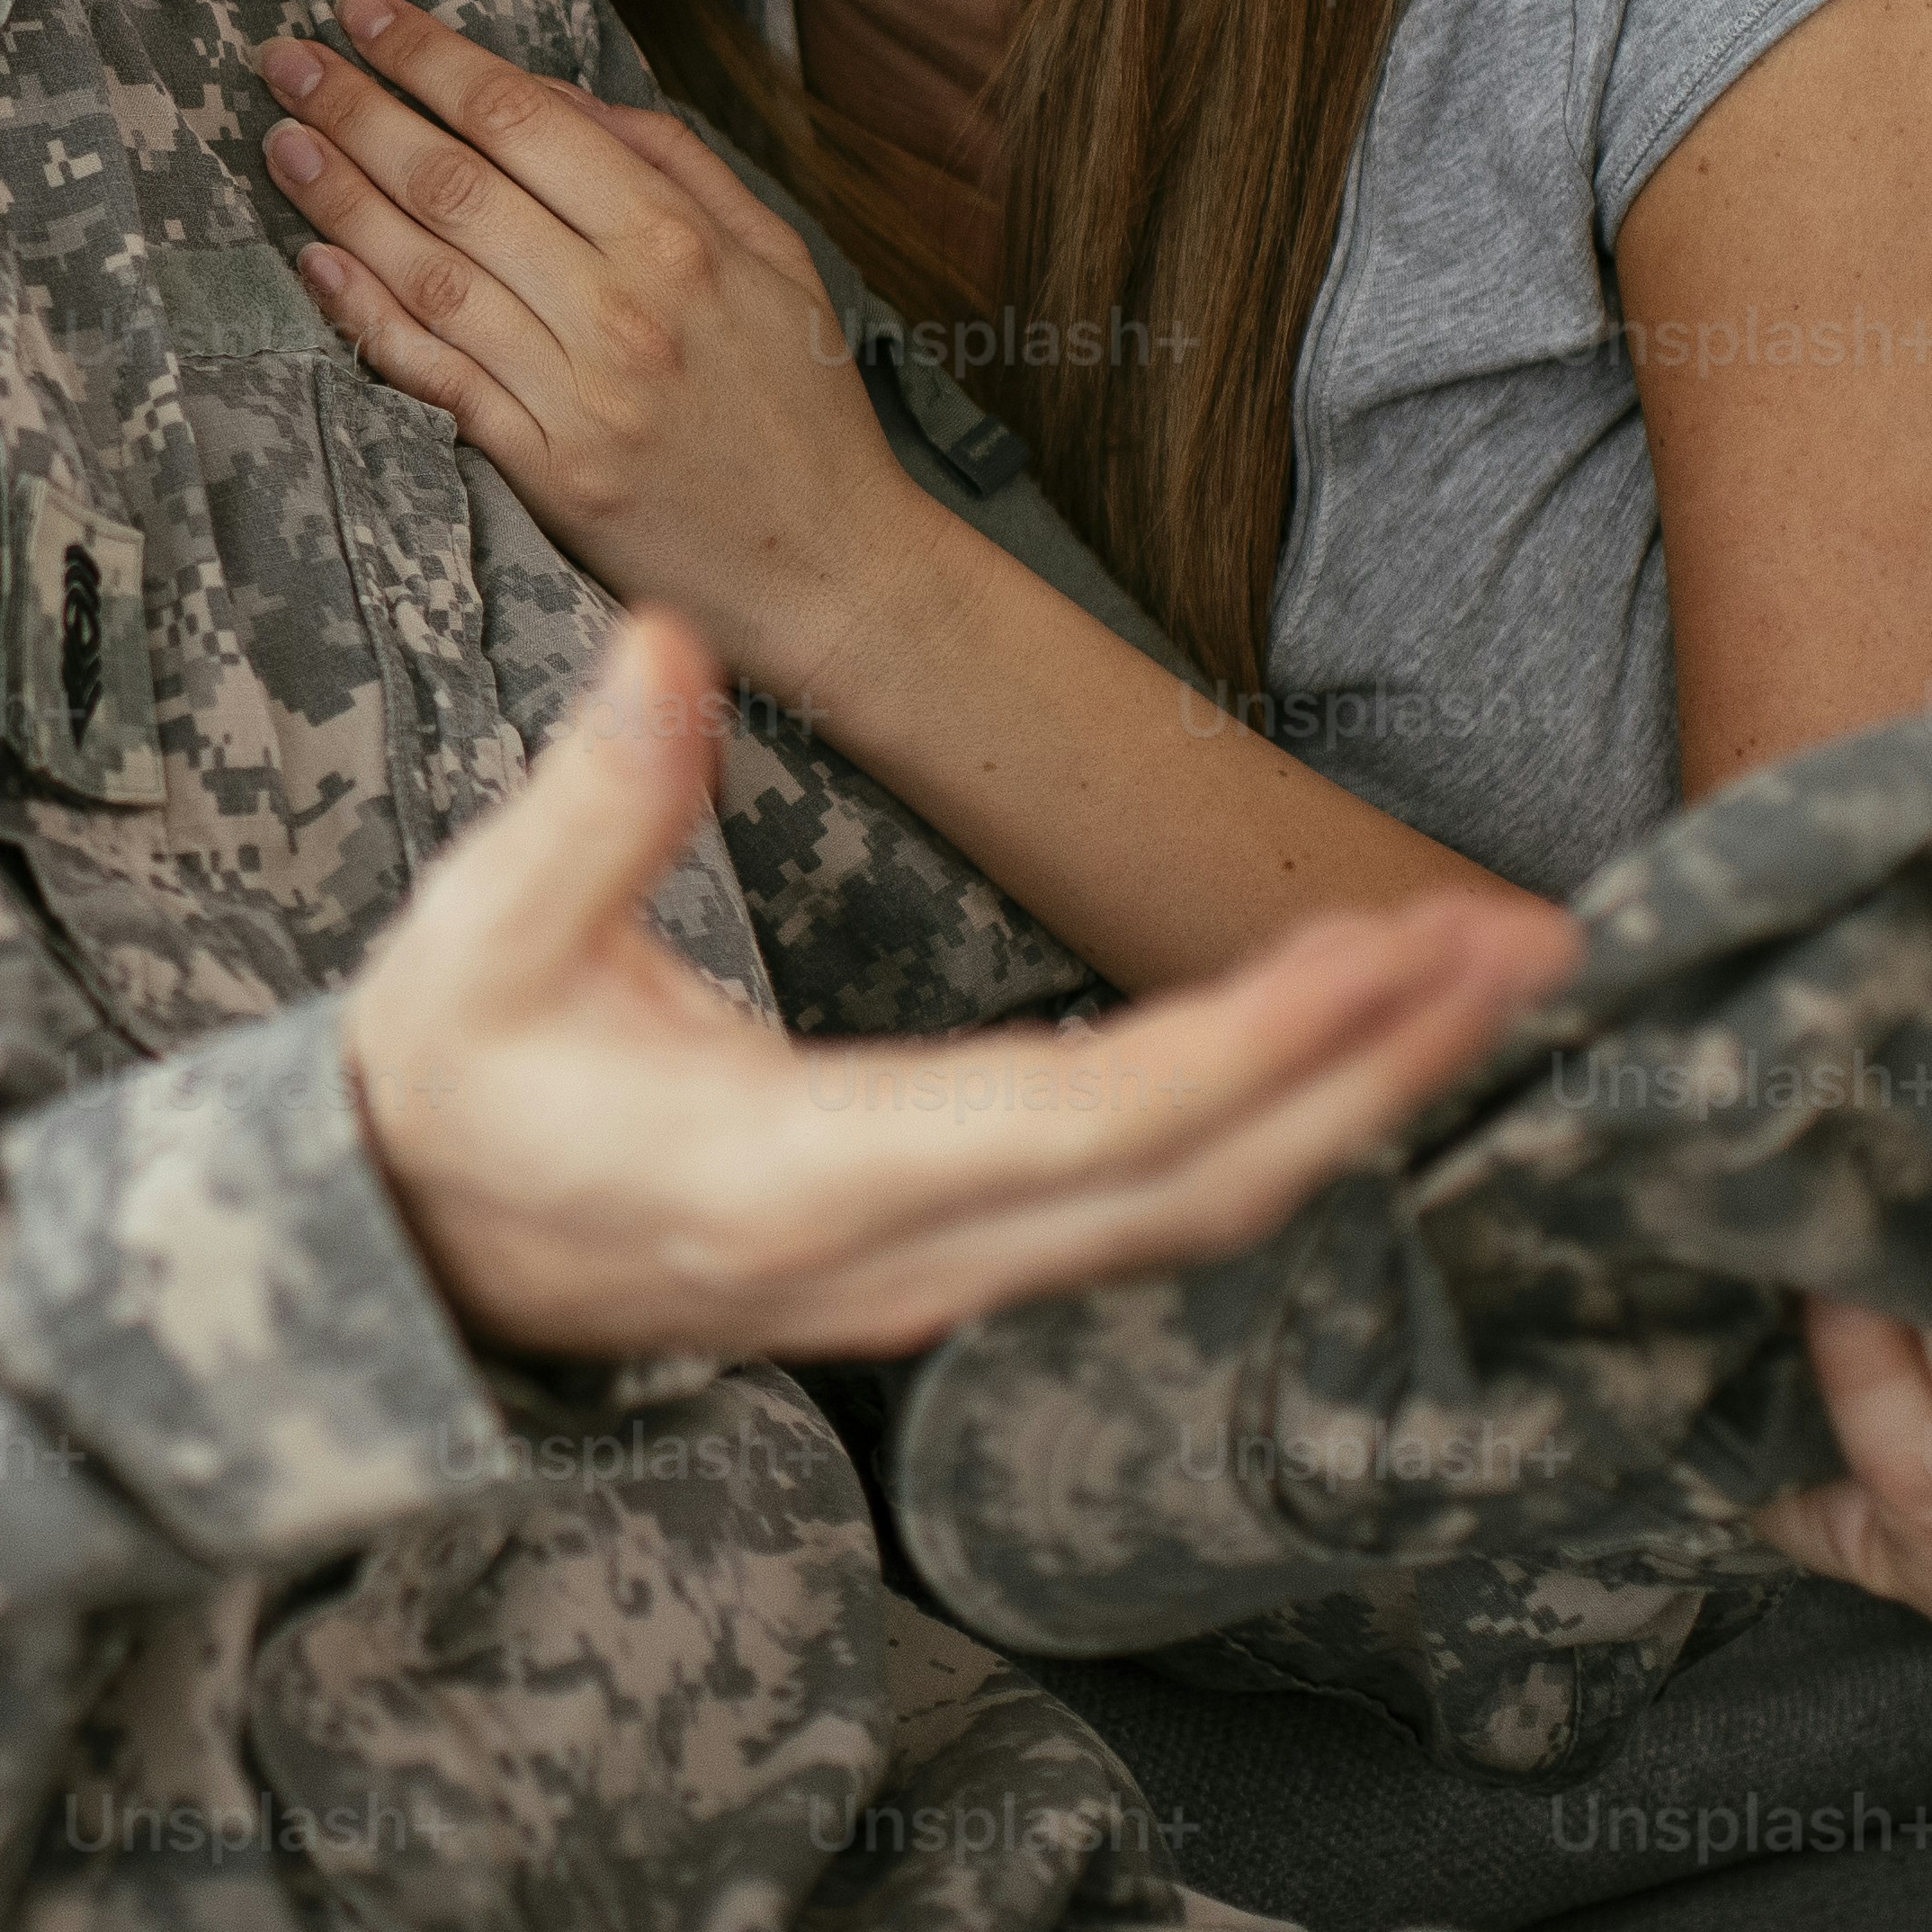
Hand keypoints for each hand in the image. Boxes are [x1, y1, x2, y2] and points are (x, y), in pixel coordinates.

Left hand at [259, 0, 917, 699]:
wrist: (831, 566)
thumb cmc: (803, 404)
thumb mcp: (776, 255)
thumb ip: (674, 163)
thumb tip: (562, 94)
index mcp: (679, 239)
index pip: (525, 118)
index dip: (433, 57)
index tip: (367, 12)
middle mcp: (621, 307)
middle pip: (458, 184)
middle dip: (359, 108)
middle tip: (287, 58)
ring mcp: (575, 394)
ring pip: (430, 272)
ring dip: (341, 198)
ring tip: (282, 140)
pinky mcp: (544, 471)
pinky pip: (435, 376)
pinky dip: (366, 315)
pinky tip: (315, 262)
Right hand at [354, 610, 1585, 1366]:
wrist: (406, 1257)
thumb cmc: (447, 1090)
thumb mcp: (478, 940)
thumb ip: (588, 804)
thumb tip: (668, 651)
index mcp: (791, 1176)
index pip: (1073, 1126)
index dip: (1246, 1047)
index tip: (1380, 952)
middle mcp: (897, 1259)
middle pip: (1191, 1185)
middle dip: (1375, 1070)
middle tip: (1525, 945)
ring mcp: (933, 1280)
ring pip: (1190, 1212)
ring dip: (1356, 1097)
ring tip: (1484, 976)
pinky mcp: (951, 1262)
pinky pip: (1148, 1210)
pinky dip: (1277, 1124)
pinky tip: (1360, 1044)